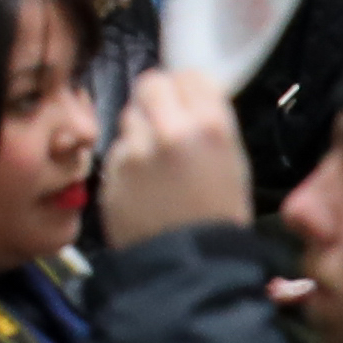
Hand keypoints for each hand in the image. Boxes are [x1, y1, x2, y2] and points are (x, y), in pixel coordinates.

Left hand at [102, 62, 253, 245]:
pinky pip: (117, 150)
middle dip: (156, 98)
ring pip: (129, 116)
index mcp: (210, 126)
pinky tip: (141, 183)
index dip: (186, 87)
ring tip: (155, 160)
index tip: (186, 98)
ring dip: (139, 129)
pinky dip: (126, 160)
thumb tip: (185, 98)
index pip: (189, 76)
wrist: (192, 266)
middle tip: (162, 119)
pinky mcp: (110, 170)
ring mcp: (134, 150)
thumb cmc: (221, 216)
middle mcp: (168, 129)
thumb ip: (207, 123)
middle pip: (151, 84)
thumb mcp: (232, 163)